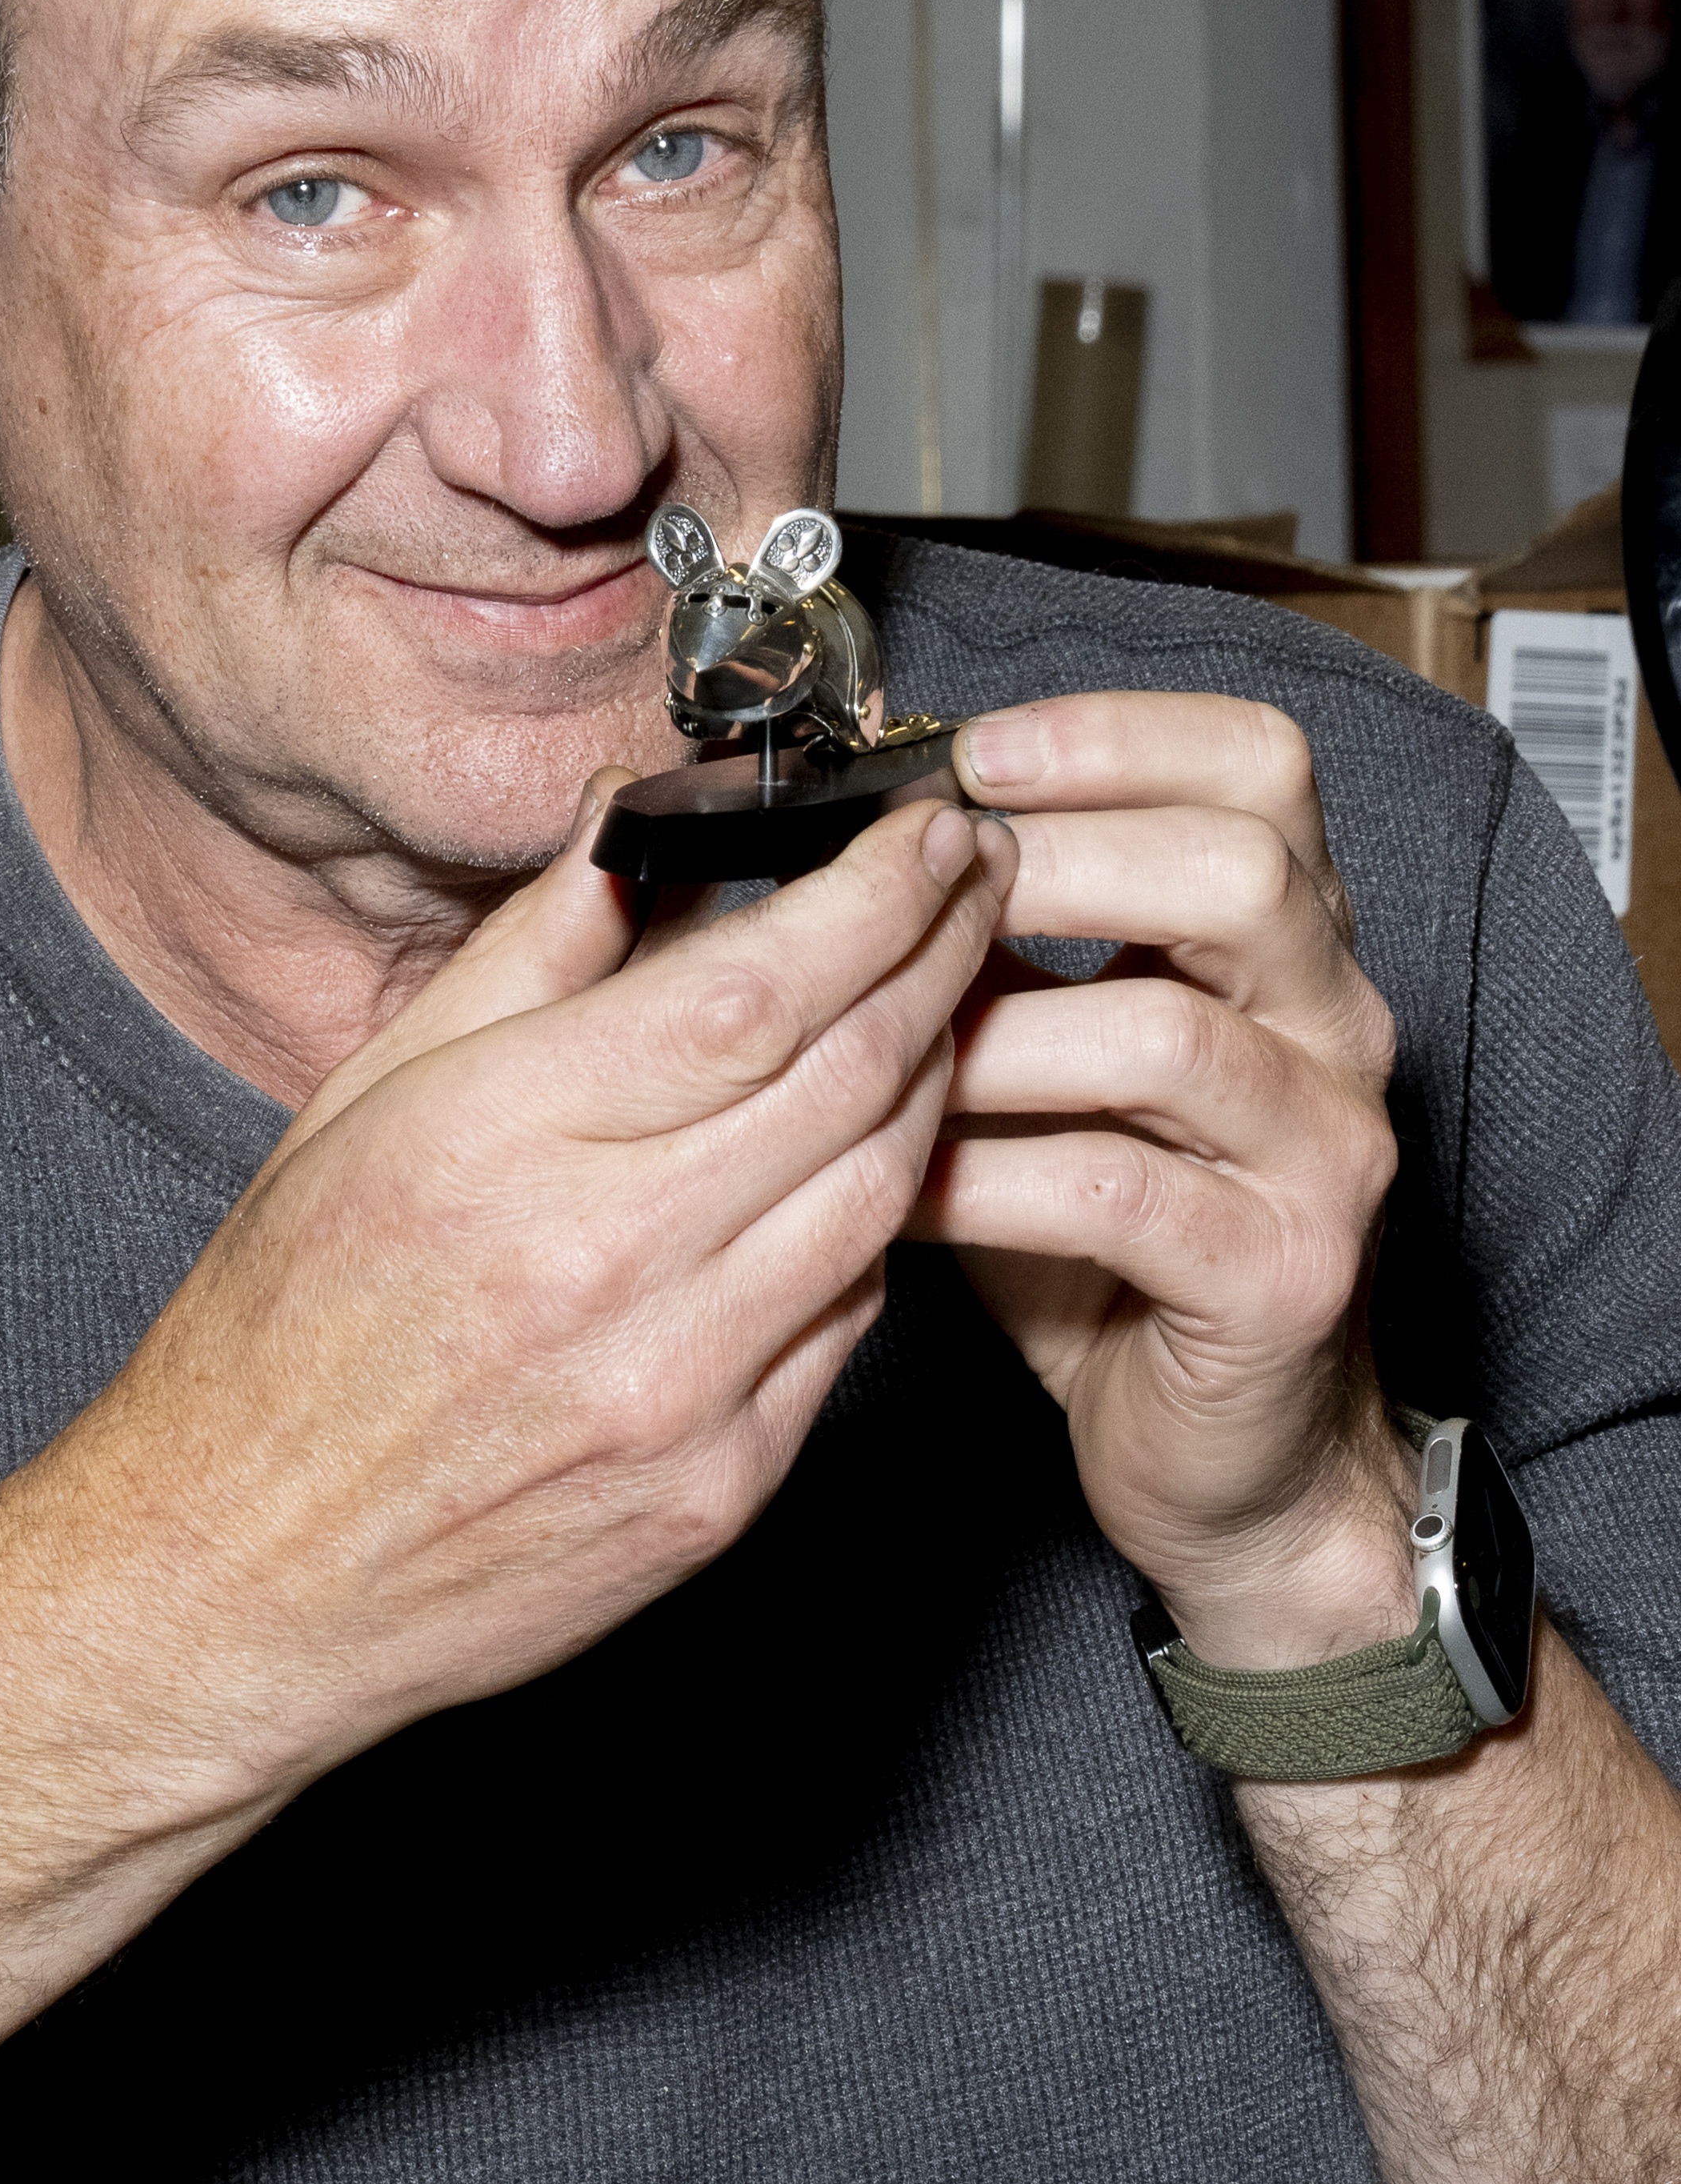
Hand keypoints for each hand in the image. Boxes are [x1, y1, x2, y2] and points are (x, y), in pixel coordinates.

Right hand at [88, 790, 1010, 1800]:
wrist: (244, 1575)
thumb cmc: (285, 1327)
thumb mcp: (366, 1099)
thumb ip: (525, 957)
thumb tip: (636, 824)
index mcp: (500, 1139)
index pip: (757, 983)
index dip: (877, 894)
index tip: (930, 831)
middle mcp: (603, 1262)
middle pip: (851, 1074)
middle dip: (942, 952)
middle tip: (984, 878)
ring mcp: (678, 1390)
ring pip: (880, 1192)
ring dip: (937, 1076)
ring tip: (953, 993)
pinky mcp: (721, 1489)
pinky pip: (851, 1321)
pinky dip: (876, 1220)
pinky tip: (874, 1156)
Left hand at [911, 692, 1407, 1665]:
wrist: (1217, 1448)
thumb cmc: (1106, 1231)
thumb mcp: (1041, 1051)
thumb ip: (981, 947)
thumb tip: (847, 830)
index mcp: (1284, 941)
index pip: (1258, 765)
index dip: (1117, 735)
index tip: (972, 753)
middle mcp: (1335, 1025)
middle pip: (1242, 872)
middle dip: (1062, 860)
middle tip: (926, 893)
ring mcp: (1324, 1153)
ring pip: (1168, 1036)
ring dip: (995, 1037)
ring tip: (877, 1057)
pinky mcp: (1283, 1276)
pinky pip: (1122, 1194)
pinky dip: (987, 1178)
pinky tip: (895, 1186)